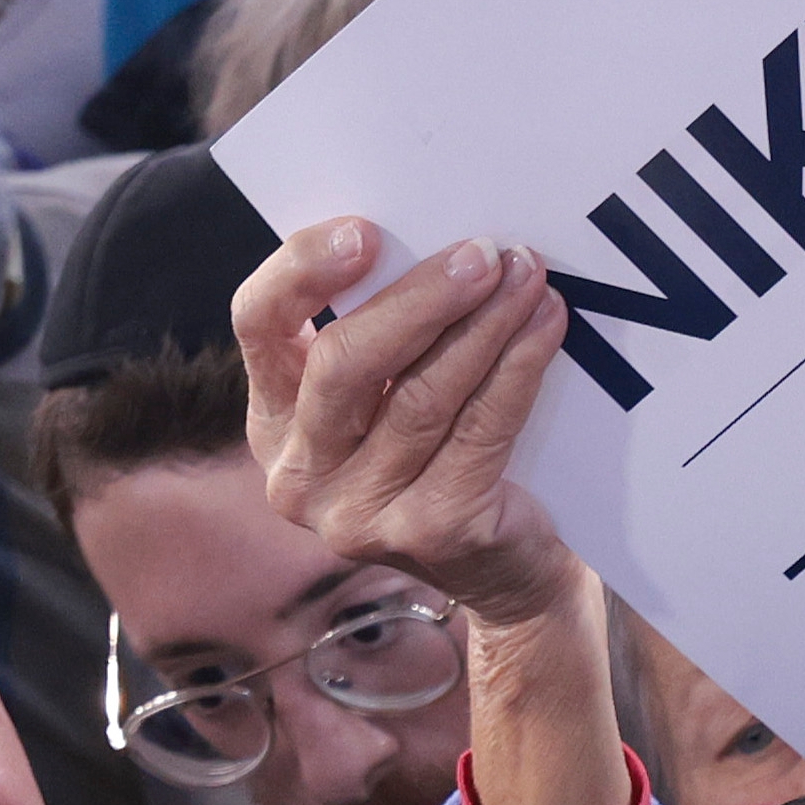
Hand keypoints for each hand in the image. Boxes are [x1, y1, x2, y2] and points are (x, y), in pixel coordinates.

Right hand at [232, 219, 590, 634]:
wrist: (505, 573)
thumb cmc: (445, 459)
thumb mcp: (388, 397)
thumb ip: (386, 335)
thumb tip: (439, 240)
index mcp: (273, 420)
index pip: (258, 324)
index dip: (302, 271)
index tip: (364, 230)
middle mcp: (298, 474)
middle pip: (344, 362)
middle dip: (420, 297)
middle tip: (484, 252)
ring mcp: (358, 513)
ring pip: (421, 394)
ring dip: (484, 323)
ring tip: (527, 277)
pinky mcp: (429, 532)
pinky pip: (480, 429)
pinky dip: (519, 368)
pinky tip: (546, 327)